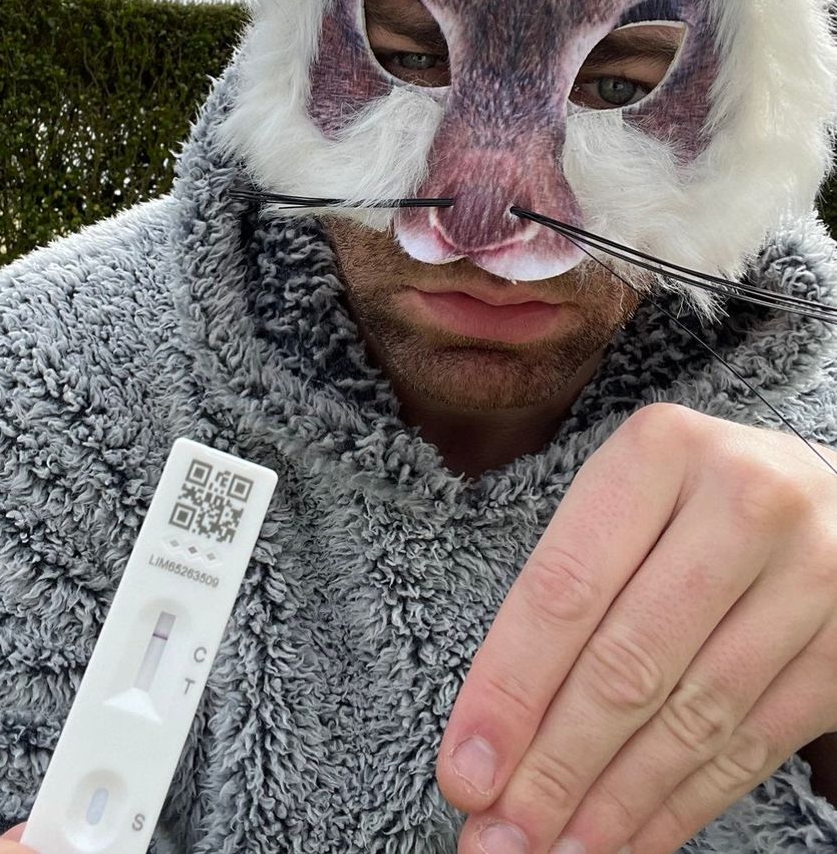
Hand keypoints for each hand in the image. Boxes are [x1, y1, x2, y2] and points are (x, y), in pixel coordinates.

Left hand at [436, 404, 836, 853]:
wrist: (830, 494)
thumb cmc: (693, 497)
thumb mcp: (625, 498)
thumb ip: (566, 592)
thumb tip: (493, 735)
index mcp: (660, 450)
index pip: (565, 589)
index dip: (510, 690)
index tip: (464, 770)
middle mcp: (743, 501)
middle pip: (628, 662)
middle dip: (555, 766)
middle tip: (499, 838)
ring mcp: (811, 573)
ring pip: (693, 716)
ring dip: (614, 802)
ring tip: (553, 851)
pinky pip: (754, 744)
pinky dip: (682, 804)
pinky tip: (630, 838)